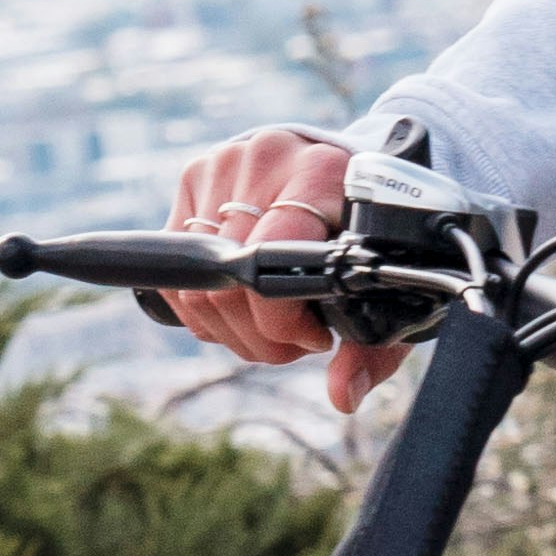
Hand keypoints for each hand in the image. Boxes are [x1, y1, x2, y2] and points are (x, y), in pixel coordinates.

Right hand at [160, 123, 404, 417]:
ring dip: (232, 330)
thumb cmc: (364, 232)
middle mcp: (264, 159)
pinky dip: (204, 311)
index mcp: (321, 171)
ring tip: (273, 326)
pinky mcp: (190, 181)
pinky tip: (242, 308)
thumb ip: (373, 343)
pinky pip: (175, 275)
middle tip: (296, 342)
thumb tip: (342, 396)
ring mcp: (219, 165)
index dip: (283, 318)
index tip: (317, 336)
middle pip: (230, 281)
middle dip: (262, 336)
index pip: (270, 258)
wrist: (343, 167)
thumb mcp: (380, 283)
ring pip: (197, 286)